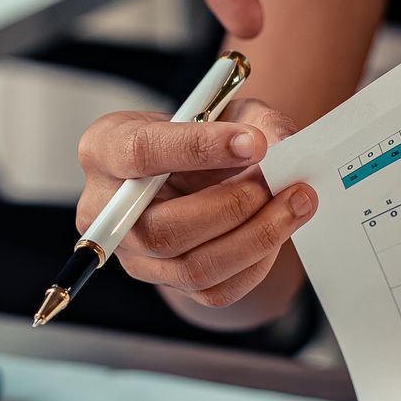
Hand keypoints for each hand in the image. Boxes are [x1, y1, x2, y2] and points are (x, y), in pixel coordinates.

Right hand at [75, 99, 314, 305]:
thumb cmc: (201, 133)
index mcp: (104, 150)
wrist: (197, 173)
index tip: (255, 143)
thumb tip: (284, 147)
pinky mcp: (167, 283)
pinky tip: (280, 232)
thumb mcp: (222, 108)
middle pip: (163, 230)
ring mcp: (134, 256)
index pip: (142, 154)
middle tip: (278, 183)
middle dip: (232, 208)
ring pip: (192, 268)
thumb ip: (253, 120)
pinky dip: (257, 264)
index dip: (199, 149)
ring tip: (296, 203)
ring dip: (255, 238)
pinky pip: (215, 291)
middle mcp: (106, 212)